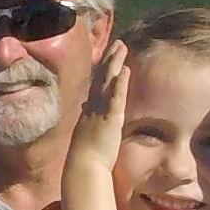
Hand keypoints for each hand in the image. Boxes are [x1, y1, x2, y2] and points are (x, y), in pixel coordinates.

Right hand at [66, 38, 130, 179]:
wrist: (84, 167)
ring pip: (108, 81)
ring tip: (122, 46)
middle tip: (117, 43)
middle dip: (109, 59)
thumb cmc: (86, 155)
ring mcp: (101, 110)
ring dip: (115, 63)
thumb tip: (85, 105)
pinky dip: (121, 82)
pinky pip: (116, 96)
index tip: (107, 56)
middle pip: (101, 77)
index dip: (102, 69)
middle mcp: (93, 106)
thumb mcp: (85, 131)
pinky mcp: (111, 118)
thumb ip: (87, 116)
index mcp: (88, 110)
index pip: (96, 85)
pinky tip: (126, 68)